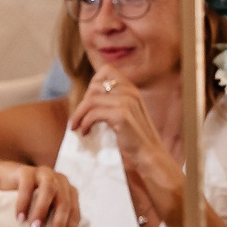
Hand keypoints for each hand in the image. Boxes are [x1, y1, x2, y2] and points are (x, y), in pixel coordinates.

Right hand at [8, 165, 82, 226]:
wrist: (7, 182)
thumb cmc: (30, 202)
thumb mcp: (46, 219)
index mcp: (69, 192)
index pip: (74, 212)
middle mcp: (60, 181)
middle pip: (64, 202)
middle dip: (59, 224)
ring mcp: (43, 173)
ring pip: (48, 190)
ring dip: (42, 210)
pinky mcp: (26, 171)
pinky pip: (27, 185)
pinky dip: (24, 202)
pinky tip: (19, 217)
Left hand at [70, 76, 183, 211]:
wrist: (149, 155)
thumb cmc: (134, 138)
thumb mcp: (125, 114)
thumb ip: (112, 103)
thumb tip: (88, 100)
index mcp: (131, 89)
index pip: (106, 70)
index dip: (92, 84)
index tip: (87, 103)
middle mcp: (130, 92)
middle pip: (95, 86)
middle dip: (83, 103)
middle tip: (80, 118)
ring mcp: (127, 102)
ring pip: (91, 100)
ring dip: (79, 114)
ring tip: (77, 127)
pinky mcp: (121, 115)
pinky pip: (93, 114)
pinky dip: (85, 123)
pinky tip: (86, 133)